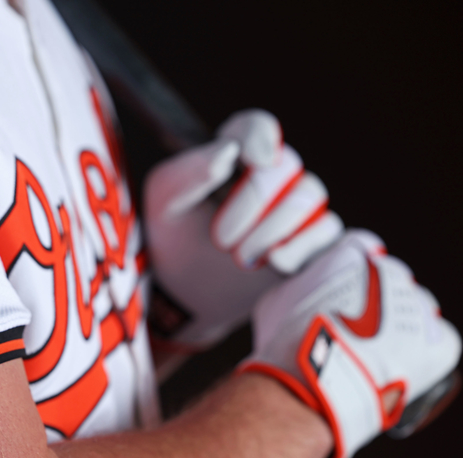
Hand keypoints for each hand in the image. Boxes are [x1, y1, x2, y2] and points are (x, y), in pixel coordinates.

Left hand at [144, 109, 342, 345]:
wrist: (187, 293)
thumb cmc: (176, 238)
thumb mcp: (165, 205)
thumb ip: (187, 174)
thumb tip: (227, 151)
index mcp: (233, 155)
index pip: (255, 128)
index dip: (261, 137)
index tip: (256, 161)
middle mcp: (272, 175)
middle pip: (287, 164)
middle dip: (255, 200)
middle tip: (220, 239)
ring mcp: (296, 207)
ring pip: (310, 195)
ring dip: (273, 228)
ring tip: (240, 258)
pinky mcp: (314, 241)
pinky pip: (329, 231)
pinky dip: (303, 245)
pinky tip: (275, 261)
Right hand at [240, 230, 460, 457]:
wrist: (311, 385)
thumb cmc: (287, 342)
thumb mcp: (276, 298)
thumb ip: (299, 283)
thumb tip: (302, 288)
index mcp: (353, 253)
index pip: (360, 249)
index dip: (347, 274)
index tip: (338, 293)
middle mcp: (391, 272)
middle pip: (389, 280)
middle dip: (374, 300)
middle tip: (351, 326)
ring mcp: (418, 308)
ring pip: (414, 309)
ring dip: (398, 326)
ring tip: (371, 352)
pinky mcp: (439, 344)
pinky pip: (437, 341)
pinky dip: (423, 351)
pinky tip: (396, 363)